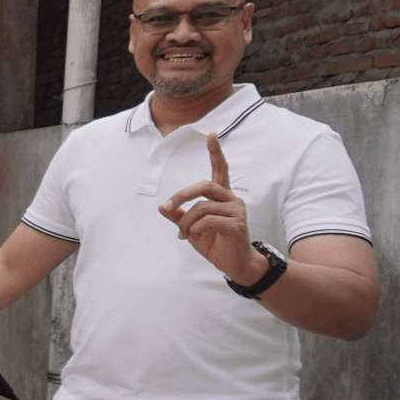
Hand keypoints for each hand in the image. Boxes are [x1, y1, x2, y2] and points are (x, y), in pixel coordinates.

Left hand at [158, 132, 258, 282]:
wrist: (235, 264)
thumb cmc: (215, 242)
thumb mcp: (191, 228)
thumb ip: (179, 215)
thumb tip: (162, 206)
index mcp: (222, 196)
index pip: (220, 169)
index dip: (215, 152)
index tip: (211, 134)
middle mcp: (232, 199)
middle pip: (204, 185)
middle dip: (182, 195)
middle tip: (168, 208)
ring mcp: (236, 211)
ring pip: (202, 207)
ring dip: (186, 222)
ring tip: (183, 234)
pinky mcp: (237, 224)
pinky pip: (207, 221)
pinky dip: (194, 229)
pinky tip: (193, 237)